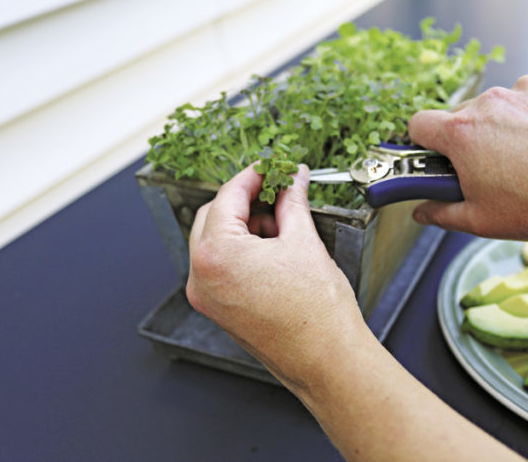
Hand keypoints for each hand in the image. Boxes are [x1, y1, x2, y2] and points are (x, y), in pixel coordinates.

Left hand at [185, 164, 365, 390]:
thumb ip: (292, 202)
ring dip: (245, 226)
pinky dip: (242, 250)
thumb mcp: (304, 241)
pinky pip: (221, 266)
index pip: (227, 197)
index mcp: (215, 255)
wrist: (326, 359)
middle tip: (278, 192)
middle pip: (213, 217)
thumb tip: (292, 180)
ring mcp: (207, 296)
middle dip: (246, 201)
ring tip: (283, 227)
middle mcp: (200, 277)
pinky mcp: (219, 309)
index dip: (252, 176)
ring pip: (216, 242)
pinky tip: (274, 249)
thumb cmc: (316, 312)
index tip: (270, 168)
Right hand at [409, 74, 527, 239]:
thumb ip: (442, 213)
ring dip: (502, 128)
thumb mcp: (481, 221)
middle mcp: (488, 103)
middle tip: (488, 172)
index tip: (435, 161)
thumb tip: (422, 212)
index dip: (422, 144)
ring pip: (497, 108)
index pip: (418, 124)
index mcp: (461, 134)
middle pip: (460, 118)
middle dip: (467, 142)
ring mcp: (522, 90)